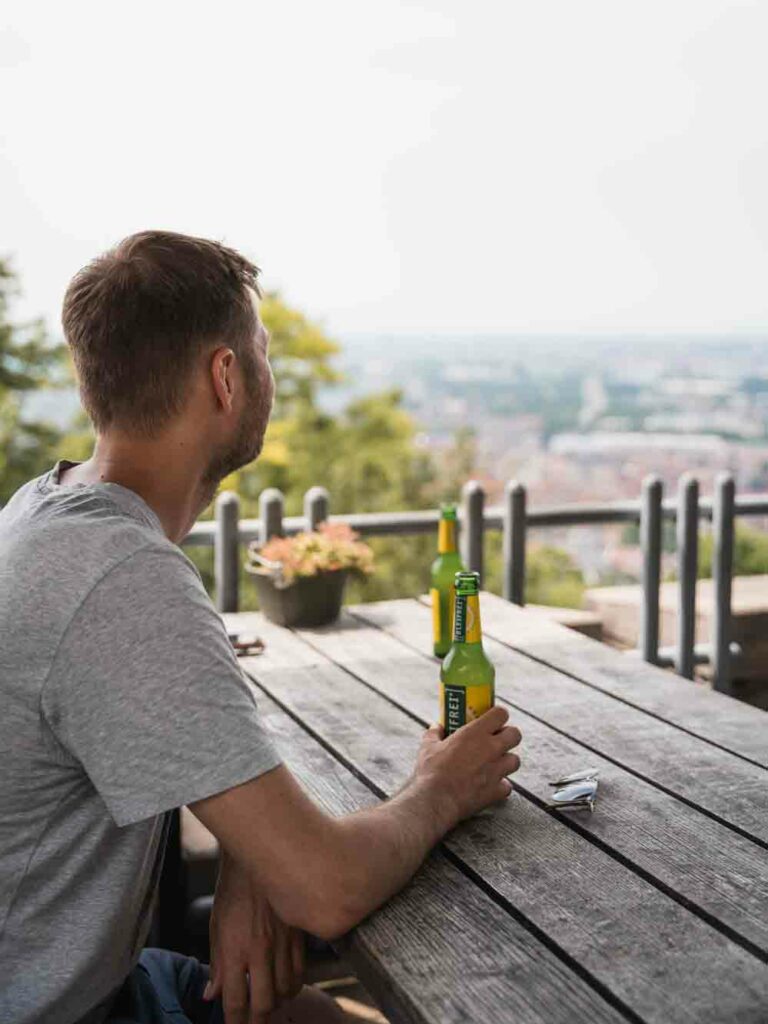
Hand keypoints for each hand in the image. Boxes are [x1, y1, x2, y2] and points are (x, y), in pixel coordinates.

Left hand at [204, 859, 304, 1023]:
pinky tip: (285, 986)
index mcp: (235, 949)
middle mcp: (260, 950)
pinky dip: (293, 986)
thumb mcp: (216, 925)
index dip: (234, 1023)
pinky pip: (301, 971)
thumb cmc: (233, 889)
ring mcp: (282, 942)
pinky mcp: (298, 933)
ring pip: (286, 991)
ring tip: (269, 1004)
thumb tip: (211, 994)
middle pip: (264, 1003)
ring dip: (277, 1004)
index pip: (235, 1001)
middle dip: (257, 1021)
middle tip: (252, 1023)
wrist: (259, 855)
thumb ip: (216, 964)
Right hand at [413, 705, 521, 827]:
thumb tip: (436, 726)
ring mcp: (496, 770)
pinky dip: (500, 786)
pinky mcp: (496, 790)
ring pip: (515, 760)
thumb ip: (434, 733)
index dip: (498, 715)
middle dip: (509, 736)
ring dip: (506, 761)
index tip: (493, 720)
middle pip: (515, 734)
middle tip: (497, 740)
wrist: (435, 799)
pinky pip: (507, 786)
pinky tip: (490, 786)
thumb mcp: (428, 746)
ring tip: (495, 764)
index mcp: (475, 733)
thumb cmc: (431, 771)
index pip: (500, 714)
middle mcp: (490, 749)